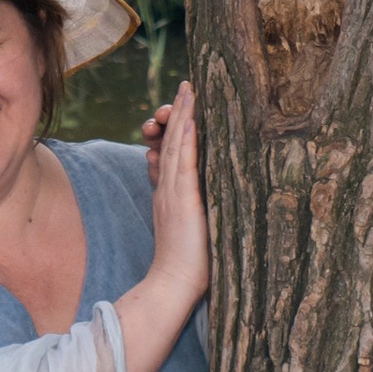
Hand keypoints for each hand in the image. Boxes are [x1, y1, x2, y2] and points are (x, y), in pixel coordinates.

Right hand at [143, 82, 208, 306]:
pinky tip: (191, 118)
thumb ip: (191, 211)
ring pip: (176, 146)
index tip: (185, 108)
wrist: (173, 286)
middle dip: (178, 112)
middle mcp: (169, 189)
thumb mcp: (190, 231)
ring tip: (189, 89)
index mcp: (170, 196)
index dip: (178, 129)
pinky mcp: (182, 200)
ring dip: (182, 115)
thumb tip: (204, 198)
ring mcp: (174, 193)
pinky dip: (186, 138)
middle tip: (186, 86)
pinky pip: (183, 162)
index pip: (172, 154)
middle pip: (171, 142)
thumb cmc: (188, 267)